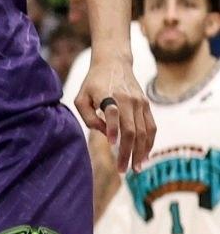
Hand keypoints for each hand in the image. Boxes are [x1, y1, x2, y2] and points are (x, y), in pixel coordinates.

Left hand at [77, 53, 153, 172]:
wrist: (114, 62)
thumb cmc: (93, 83)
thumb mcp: (81, 96)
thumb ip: (88, 116)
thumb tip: (106, 134)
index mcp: (107, 94)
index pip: (112, 112)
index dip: (112, 128)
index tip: (111, 144)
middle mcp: (126, 98)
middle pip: (130, 129)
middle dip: (127, 152)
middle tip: (122, 170)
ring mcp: (139, 102)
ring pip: (143, 131)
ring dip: (141, 152)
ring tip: (136, 168)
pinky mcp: (146, 104)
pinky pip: (151, 127)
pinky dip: (149, 143)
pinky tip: (145, 156)